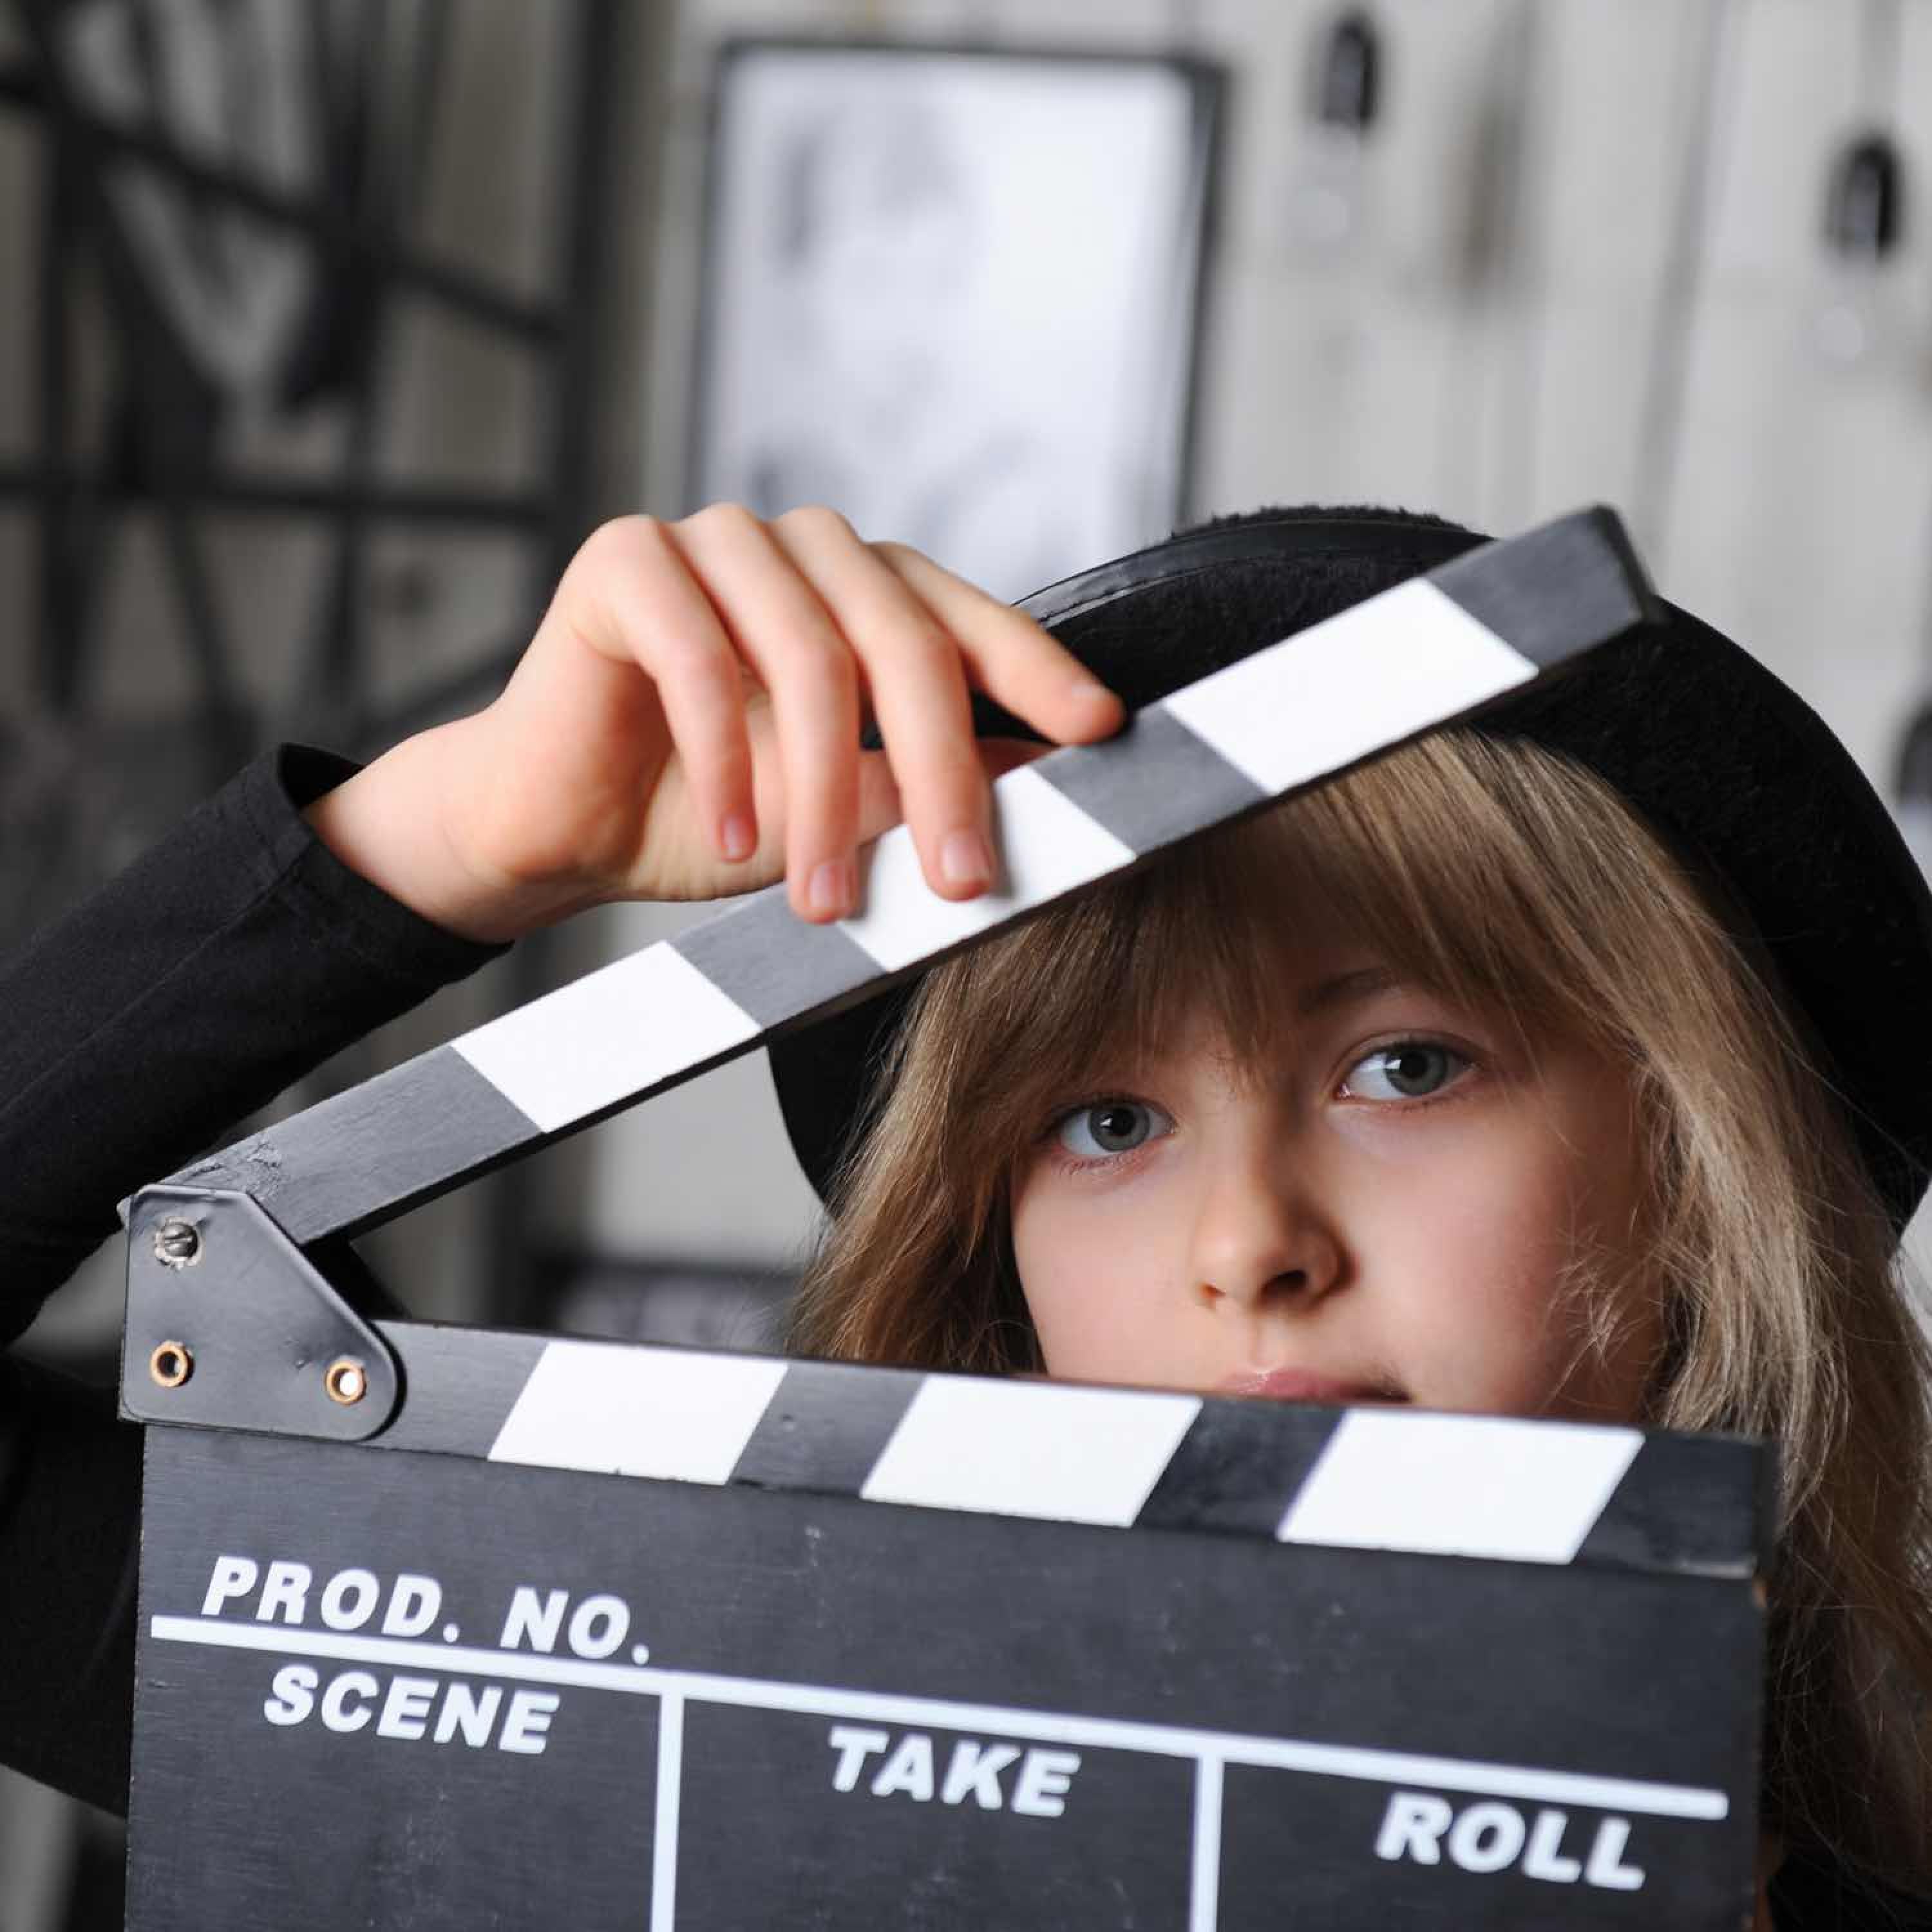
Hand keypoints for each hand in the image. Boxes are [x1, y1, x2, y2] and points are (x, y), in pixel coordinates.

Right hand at [305, 505, 1122, 941]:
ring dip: (822, 790)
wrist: (560, 826)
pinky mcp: (626, 559)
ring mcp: (714, 542)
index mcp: (863, 591)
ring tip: (820, 894)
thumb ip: (926, 784)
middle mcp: (801, 551)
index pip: (967, 619)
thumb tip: (1047, 783)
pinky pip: (698, 654)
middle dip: (942, 772)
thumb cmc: (705, 815)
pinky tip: (733, 837)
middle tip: (961, 879)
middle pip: (902, 640)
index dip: (1037, 672)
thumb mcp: (842, 813)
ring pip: (808, 653)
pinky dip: (725, 758)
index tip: (1100, 732)